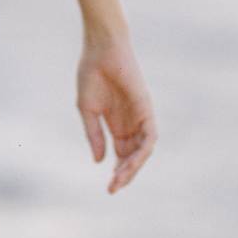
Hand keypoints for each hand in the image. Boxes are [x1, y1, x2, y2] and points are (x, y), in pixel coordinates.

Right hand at [76, 31, 156, 192]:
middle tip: (114, 188)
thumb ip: (94, 135)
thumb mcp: (87, 110)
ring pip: (144, 149)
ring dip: (134, 166)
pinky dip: (143, 150)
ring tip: (121, 178)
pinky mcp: (146, 108)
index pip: (122, 155)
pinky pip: (150, 135)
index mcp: (116, 125)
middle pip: (134, 156)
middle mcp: (131, 123)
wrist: (101, 50)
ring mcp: (140, 116)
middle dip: (125, 174)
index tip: (109, 188)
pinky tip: (131, 160)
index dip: (117, 172)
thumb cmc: (91, 74)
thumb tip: (99, 161)